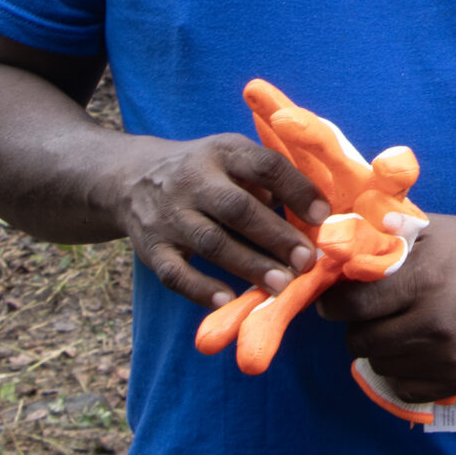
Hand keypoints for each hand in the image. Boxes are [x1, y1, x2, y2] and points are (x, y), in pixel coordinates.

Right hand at [104, 133, 324, 308]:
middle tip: (306, 260)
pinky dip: (201, 290)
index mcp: (222, 152)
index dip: (296, 189)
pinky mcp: (151, 247)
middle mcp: (193, 180)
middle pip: (237, 208)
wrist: (131, 177)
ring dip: (249, 266)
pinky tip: (229, 301)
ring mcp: (169, 215)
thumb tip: (316, 216)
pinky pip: (175, 273)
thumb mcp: (232, 156)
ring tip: (282, 287)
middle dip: (275, 236)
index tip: (324, 215)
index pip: (264, 165)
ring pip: (211, 242)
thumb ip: (269, 180)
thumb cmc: (206, 171)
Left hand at [317, 213, 455, 402]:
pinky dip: (401, 371)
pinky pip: (404, 387)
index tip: (334, 300)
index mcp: (424, 280)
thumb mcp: (435, 230)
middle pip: (361, 340)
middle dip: (359, 326)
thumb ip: (386, 238)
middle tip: (371, 313)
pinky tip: (415, 349)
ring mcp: (449, 357)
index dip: (335, 302)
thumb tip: (337, 245)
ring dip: (381, 348)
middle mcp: (434, 323)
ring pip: (380, 365)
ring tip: (399, 327)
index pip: (353, 304)